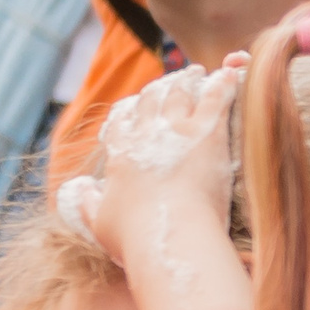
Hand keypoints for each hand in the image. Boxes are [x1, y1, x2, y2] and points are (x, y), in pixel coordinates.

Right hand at [86, 62, 244, 266]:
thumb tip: (80, 189)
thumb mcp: (99, 223)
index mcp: (120, 154)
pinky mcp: (206, 133)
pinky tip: (230, 75)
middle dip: (158, 89)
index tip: (135, 106)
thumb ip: (86, 203)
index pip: (121, 122)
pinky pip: (216, 98)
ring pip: (179, 93)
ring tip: (195, 72)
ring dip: (187, 80)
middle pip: (149, 101)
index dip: (129, 112)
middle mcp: (145, 135)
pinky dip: (223, 84)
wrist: (170, 236)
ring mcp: (176, 130)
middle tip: (168, 82)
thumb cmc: (136, 238)